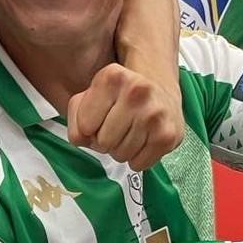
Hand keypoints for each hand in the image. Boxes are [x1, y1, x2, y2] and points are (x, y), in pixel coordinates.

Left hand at [68, 63, 183, 170]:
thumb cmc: (118, 97)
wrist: (160, 92)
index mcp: (112, 77)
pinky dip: (137, 159)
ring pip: (121, 155)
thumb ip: (74, 119)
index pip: (84, 126)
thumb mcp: (89, 97)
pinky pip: (139, 164)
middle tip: (116, 127)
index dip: (88, 127)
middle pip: (103, 142)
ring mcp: (154, 114)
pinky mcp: (168, 135)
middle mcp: (136, 92)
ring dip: (121, 150)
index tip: (99, 117)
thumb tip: (83, 140)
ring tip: (130, 132)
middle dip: (105, 141)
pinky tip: (142, 140)